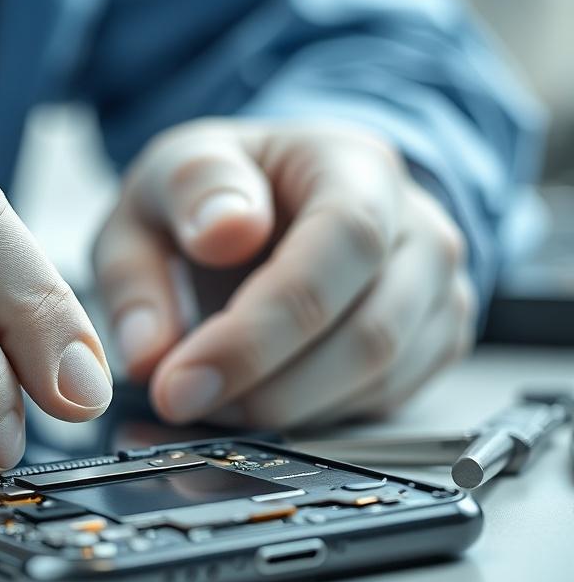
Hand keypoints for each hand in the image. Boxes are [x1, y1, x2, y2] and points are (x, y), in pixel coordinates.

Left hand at [93, 119, 474, 428]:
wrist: (274, 202)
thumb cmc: (220, 192)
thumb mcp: (162, 185)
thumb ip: (146, 259)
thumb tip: (152, 347)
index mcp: (354, 164)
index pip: (341, 243)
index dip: (259, 328)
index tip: (178, 378)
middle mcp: (416, 226)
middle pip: (371, 329)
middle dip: (266, 388)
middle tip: (183, 403)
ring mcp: (436, 289)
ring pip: (380, 376)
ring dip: (284, 408)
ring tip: (210, 397)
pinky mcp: (436, 341)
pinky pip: (385, 400)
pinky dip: (312, 417)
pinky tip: (255, 397)